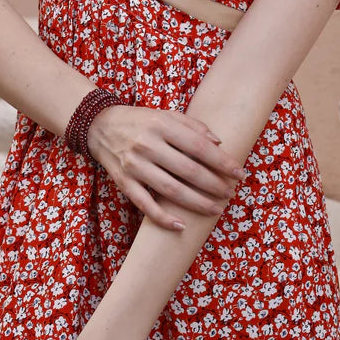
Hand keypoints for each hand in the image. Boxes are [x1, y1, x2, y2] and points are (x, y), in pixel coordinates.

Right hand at [87, 105, 245, 228]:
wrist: (100, 126)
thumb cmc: (141, 121)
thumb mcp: (166, 115)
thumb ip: (192, 125)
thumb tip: (218, 142)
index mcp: (162, 125)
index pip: (198, 146)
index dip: (221, 161)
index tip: (239, 173)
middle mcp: (148, 145)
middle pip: (188, 170)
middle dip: (214, 185)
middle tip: (230, 193)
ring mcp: (135, 165)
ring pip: (171, 190)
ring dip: (197, 203)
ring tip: (216, 209)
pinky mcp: (124, 182)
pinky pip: (146, 204)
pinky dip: (163, 218)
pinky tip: (181, 225)